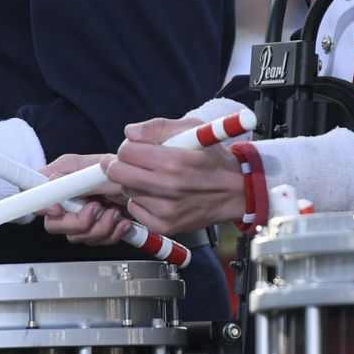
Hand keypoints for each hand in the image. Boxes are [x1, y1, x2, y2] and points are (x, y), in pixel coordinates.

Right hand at [38, 153, 132, 244]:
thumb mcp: (101, 168)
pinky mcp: (96, 228)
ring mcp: (82, 214)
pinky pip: (94, 241)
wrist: (151, 189)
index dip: (40, 205)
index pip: (34, 193)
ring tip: (114, 211)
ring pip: (76, 236)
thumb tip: (50, 180)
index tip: (56, 209)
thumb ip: (74, 176)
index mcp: (64, 177)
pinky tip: (121, 220)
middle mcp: (70, 197)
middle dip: (78, 221)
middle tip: (96, 208)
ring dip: (100, 227)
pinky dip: (111, 233)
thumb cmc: (130, 171)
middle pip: (53, 223)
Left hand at [105, 117, 243, 233]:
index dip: (128, 146)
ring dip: (133, 183)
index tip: (134, 147)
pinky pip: (135, 210)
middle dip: (119, 164)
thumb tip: (130, 132)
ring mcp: (166, 210)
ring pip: (126, 192)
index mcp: (174, 160)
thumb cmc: (213, 158)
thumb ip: (158, 127)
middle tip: (128, 161)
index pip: (126, 151)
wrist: (235, 191)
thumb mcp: (193, 130)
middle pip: (118, 174)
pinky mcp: (166, 226)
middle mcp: (168, 187)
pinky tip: (157, 194)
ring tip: (152, 177)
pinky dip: (141, 201)